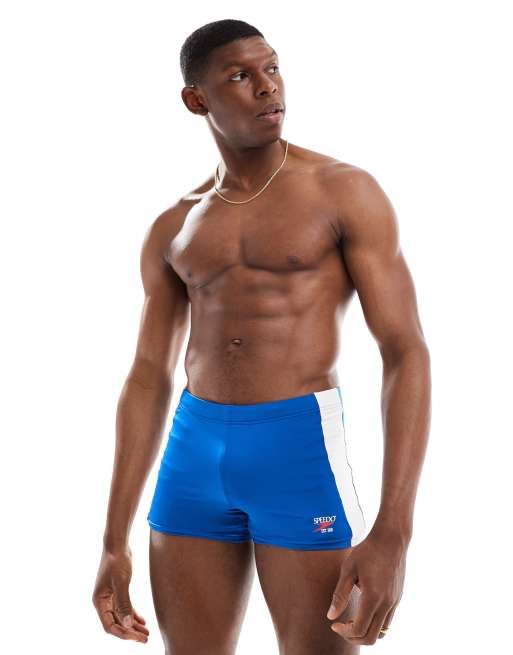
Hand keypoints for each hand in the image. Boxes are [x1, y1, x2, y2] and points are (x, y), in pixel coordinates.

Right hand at [92, 544, 148, 643]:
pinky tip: (142, 621)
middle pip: (116, 623)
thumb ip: (124, 603)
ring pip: (122, 617)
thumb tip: (127, 625)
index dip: (123, 634)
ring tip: (146, 633)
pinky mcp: (118, 591)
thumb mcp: (121, 582)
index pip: (110, 625)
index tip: (137, 638)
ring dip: (133, 625)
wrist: (118, 545)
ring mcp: (110, 597)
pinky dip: (133, 615)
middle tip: (145, 639)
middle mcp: (103, 602)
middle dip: (130, 632)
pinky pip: (125, 608)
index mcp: (99, 602)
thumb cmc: (117, 561)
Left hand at [326, 529, 407, 644]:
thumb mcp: (348, 570)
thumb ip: (339, 595)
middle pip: (371, 638)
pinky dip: (374, 623)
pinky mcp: (398, 598)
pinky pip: (387, 621)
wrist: (391, 539)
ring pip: (382, 632)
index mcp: (373, 598)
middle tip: (341, 626)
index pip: (359, 630)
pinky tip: (363, 609)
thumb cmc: (367, 551)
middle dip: (354, 637)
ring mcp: (394, 602)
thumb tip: (331, 617)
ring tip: (351, 619)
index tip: (334, 624)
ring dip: (365, 632)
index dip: (344, 632)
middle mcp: (386, 604)